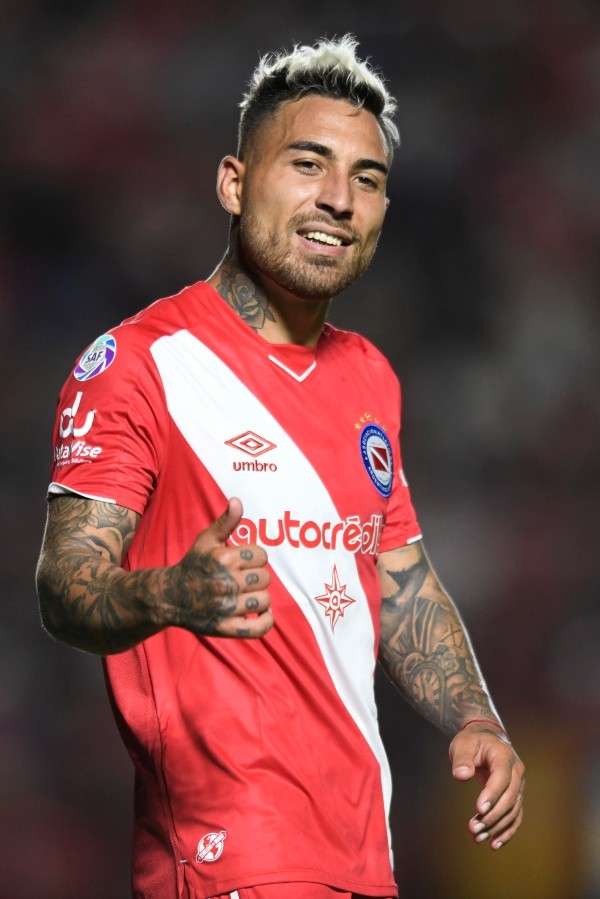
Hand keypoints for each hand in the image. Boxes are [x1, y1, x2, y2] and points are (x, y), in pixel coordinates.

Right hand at [163, 497, 272, 637]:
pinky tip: (261, 613)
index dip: (256, 558)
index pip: (262, 556)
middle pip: (265, 578)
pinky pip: (258, 628)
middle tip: (244, 579)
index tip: (245, 561)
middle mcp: (225, 583)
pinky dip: (265, 621)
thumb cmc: (192, 565)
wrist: (169, 596)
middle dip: (257, 577)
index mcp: (223, 559)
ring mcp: (225, 607)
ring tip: (248, 595)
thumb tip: (238, 501)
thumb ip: (225, 521)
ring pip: (264, 600)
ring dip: (260, 598)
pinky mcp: (225, 628)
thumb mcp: (206, 540)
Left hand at [449, 722, 524, 849]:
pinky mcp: (515, 796)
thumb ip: (462, 759)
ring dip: (496, 827)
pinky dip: (506, 831)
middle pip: (509, 797)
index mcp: (504, 756)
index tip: (479, 809)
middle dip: (492, 816)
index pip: (501, 777)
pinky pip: (515, 816)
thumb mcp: (463, 744)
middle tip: (473, 828)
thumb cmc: (473, 741)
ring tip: (477, 838)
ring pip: (512, 810)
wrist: (487, 739)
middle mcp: (516, 771)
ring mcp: (518, 785)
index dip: (492, 794)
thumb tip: (461, 776)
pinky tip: (494, 844)